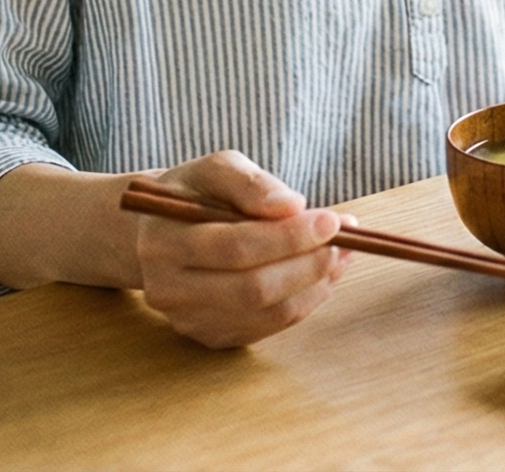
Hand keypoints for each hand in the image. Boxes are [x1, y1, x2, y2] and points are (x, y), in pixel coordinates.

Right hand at [131, 151, 350, 348]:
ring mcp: (188, 319)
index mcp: (164, 240)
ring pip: (267, 313)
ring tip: (340, 253)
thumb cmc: (194, 194)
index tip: (331, 221)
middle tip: (345, 240)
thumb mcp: (216, 169)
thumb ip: (251, 183)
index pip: (235, 247)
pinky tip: (320, 273)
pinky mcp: (209, 336)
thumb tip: (292, 206)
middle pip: (253, 288)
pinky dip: (304, 300)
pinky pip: (268, 325)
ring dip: (315, 284)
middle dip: (308, 264)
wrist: (159, 233)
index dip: (289, 237)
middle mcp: (168, 288)